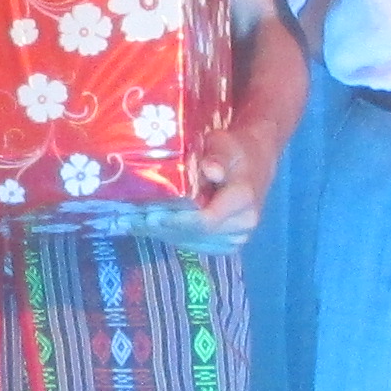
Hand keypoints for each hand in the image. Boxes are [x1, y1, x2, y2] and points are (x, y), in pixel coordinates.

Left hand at [138, 113, 276, 254]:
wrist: (256, 162)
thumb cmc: (234, 150)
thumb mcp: (224, 144)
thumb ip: (216, 157)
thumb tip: (210, 170)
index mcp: (244, 199)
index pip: (206, 220)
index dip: (176, 220)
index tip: (150, 215)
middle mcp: (244, 222)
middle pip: (197, 234)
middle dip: (164, 228)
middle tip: (134, 220)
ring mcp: (239, 236)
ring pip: (196, 242)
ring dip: (166, 234)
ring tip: (138, 224)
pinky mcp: (230, 242)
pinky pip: (200, 245)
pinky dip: (177, 237)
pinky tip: (156, 228)